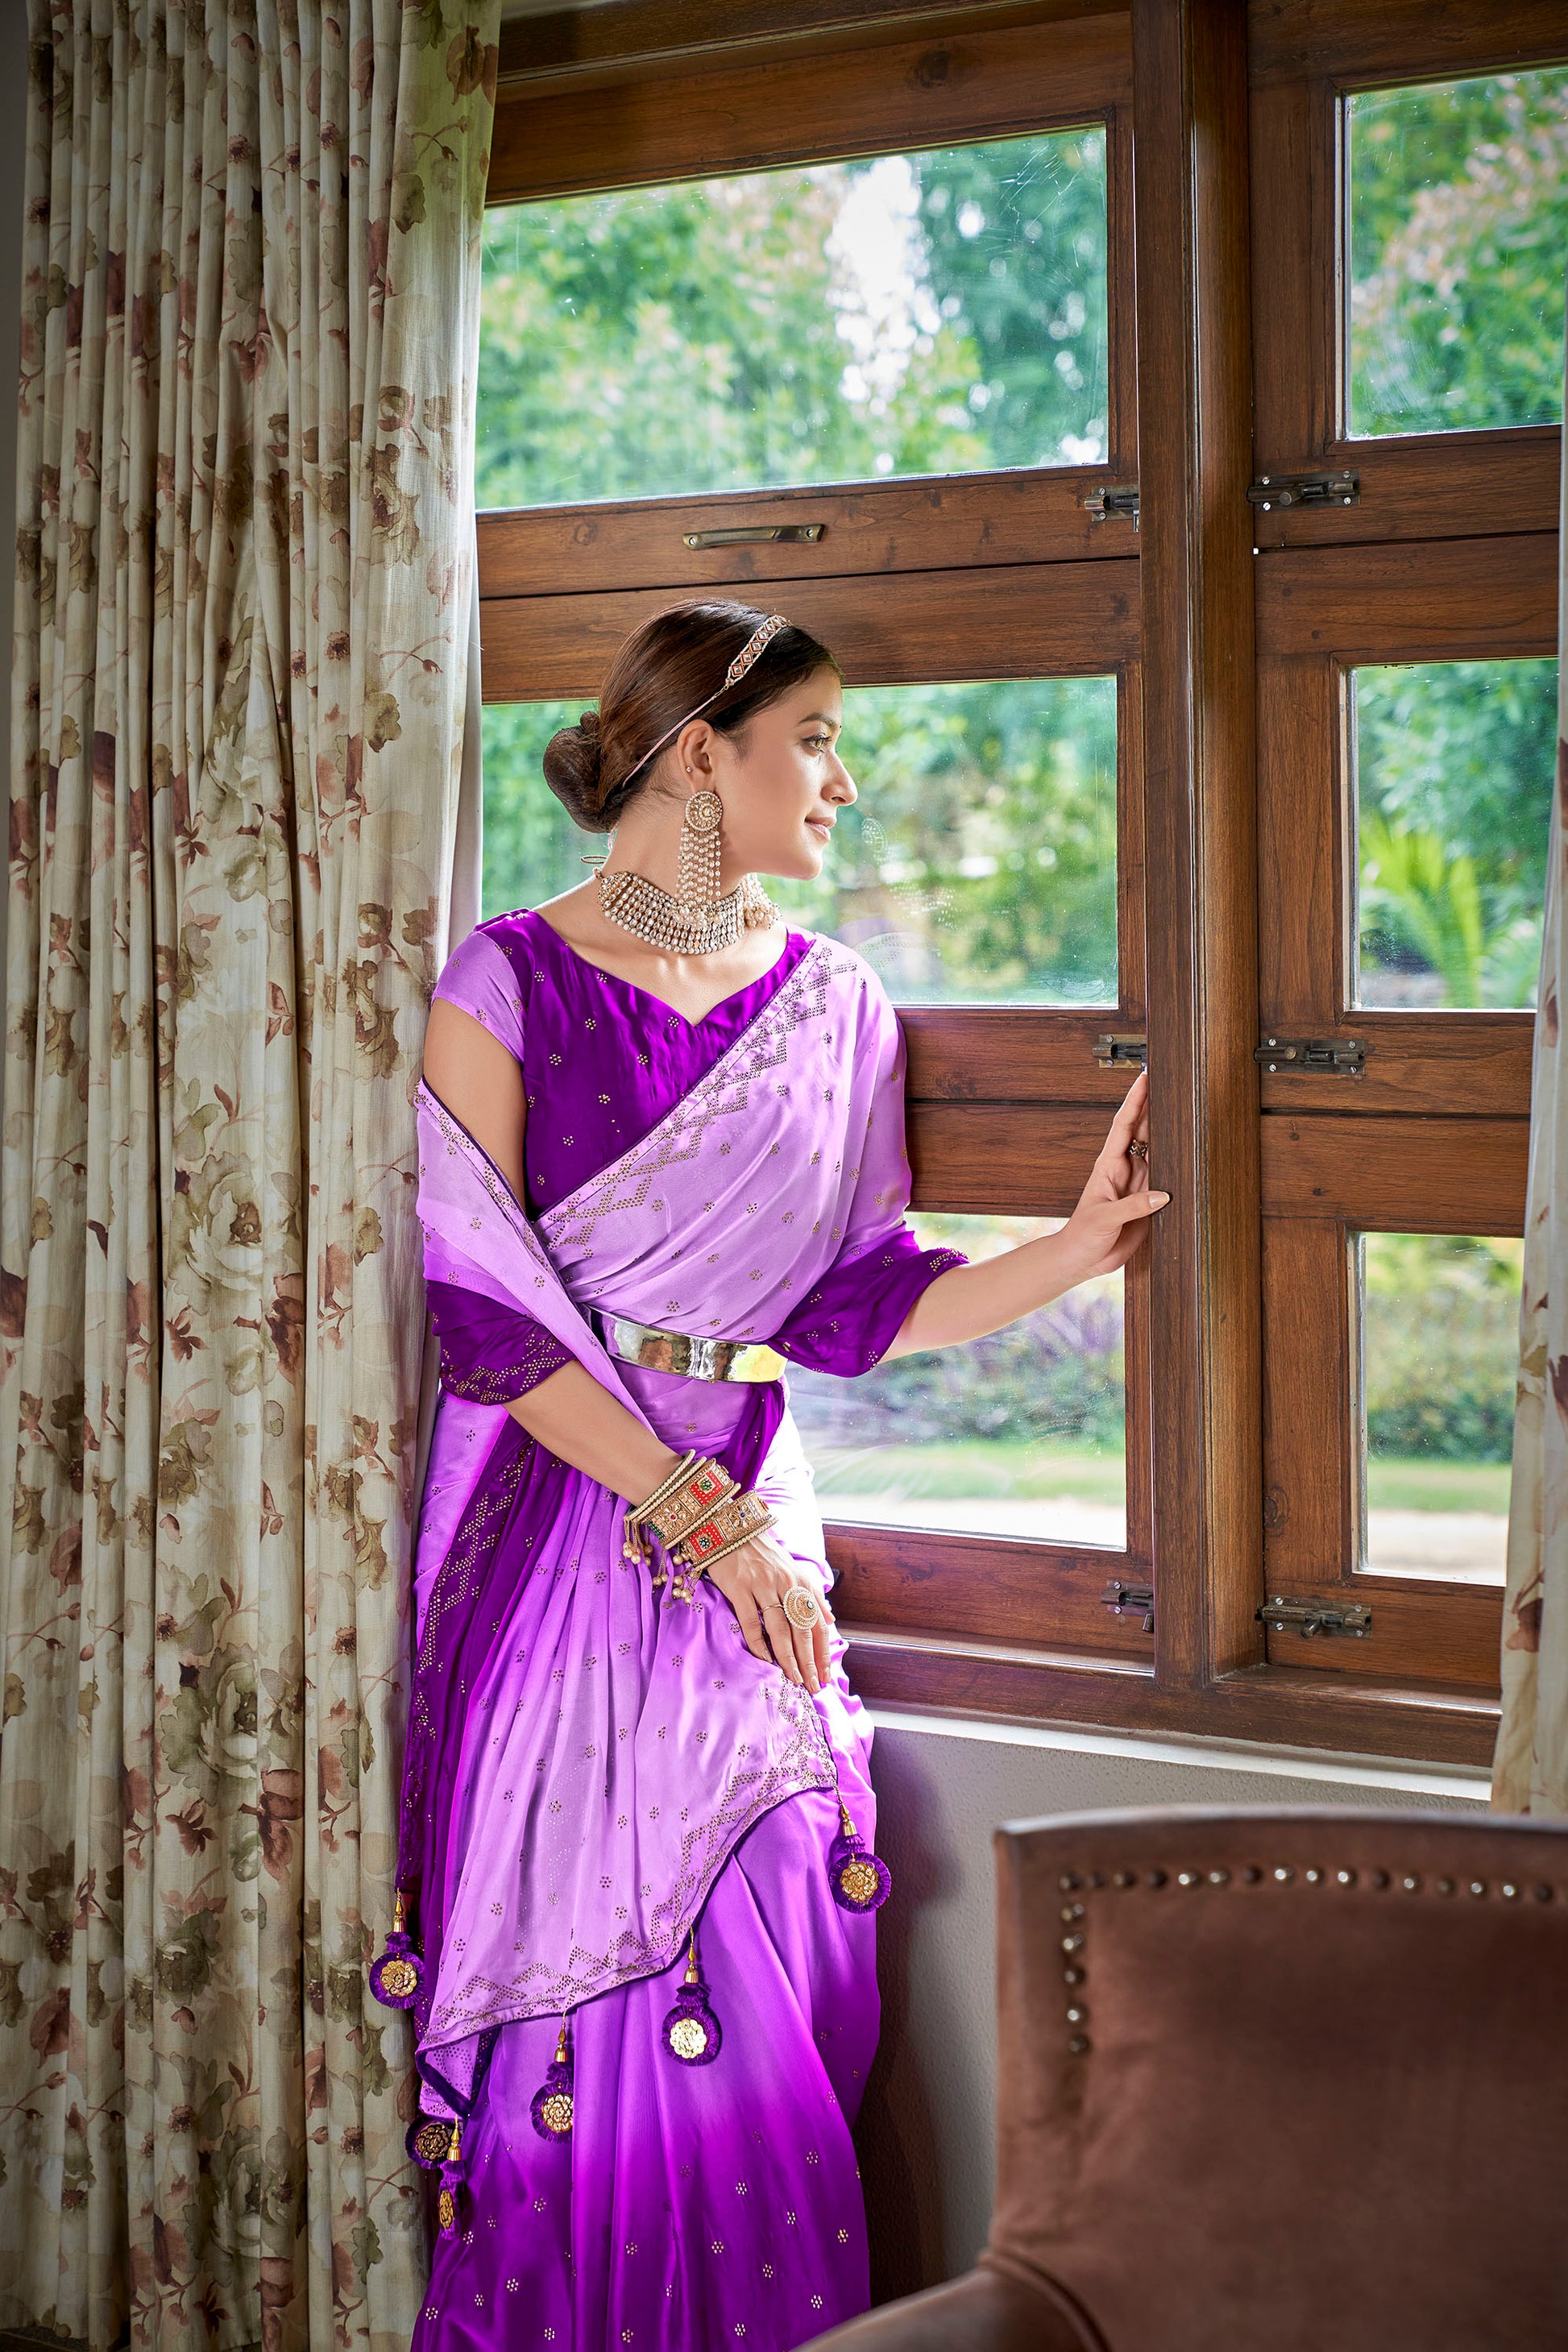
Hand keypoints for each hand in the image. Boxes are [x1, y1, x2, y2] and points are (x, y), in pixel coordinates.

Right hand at [704, 1531, 833, 1694]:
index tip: (825, 1675)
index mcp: (801, 1582)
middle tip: (813, 1686)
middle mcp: (786, 1584)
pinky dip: (758, 1643)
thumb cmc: (763, 1555)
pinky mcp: (739, 1588)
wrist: (730, 1529)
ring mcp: (762, 1586)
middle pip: (802, 1631)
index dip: (823, 1652)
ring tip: (794, 1679)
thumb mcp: (793, 1570)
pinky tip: (764, 1660)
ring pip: (779, 1629)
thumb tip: (830, 1619)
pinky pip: (750, 1622)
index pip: (818, 1623)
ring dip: (788, 1658)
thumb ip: (812, 1595)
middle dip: (809, 1661)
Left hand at [1055, 1069, 1167, 1284]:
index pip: (1123, 1125)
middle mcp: (1125, 1169)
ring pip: (1157, 1151)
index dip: (1135, 1101)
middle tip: (1170, 1084)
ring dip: (1168, 1132)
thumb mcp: (1105, 1218)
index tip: (1144, 1078)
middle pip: (1143, 1131)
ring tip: (1184, 1110)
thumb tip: (1164, 1195)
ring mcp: (1138, 1183)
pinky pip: (1166, 1177)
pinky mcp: (1148, 1200)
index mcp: (1108, 1165)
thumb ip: (1133, 1207)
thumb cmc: (1083, 1235)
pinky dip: (1176, 1165)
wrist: (1083, 1259)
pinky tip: (1188, 1154)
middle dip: (1154, 1106)